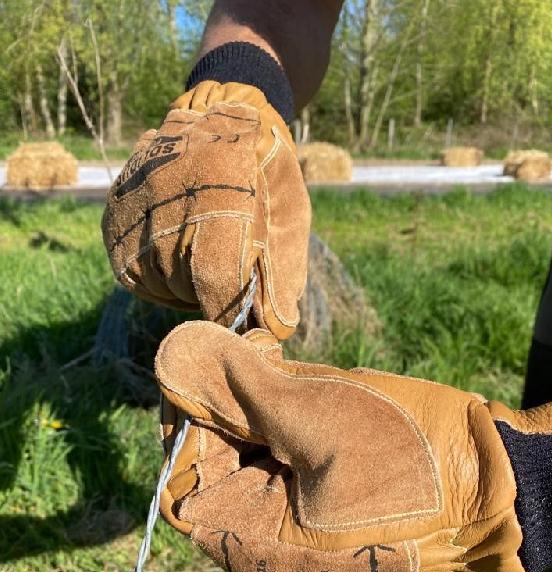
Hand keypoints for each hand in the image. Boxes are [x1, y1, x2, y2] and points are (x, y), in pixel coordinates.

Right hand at [102, 81, 310, 339]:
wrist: (222, 112)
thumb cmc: (269, 174)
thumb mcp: (290, 215)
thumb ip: (283, 272)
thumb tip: (272, 331)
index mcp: (221, 185)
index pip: (214, 272)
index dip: (226, 311)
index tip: (237, 332)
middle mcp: (169, 187)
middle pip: (182, 280)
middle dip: (209, 297)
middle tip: (228, 288)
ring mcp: (136, 196)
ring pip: (153, 278)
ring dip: (182, 288)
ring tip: (203, 263)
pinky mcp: (115, 210)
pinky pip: (130, 271)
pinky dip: (156, 278)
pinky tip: (177, 261)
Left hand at [155, 321, 551, 571]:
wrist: (503, 488)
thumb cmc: (411, 454)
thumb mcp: (316, 413)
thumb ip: (237, 386)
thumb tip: (171, 351)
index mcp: (259, 551)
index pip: (185, 484)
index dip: (189, 419)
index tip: (214, 364)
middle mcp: (273, 562)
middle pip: (218, 479)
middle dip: (230, 412)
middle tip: (261, 360)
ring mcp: (304, 549)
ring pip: (254, 474)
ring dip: (262, 419)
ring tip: (293, 376)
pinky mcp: (330, 529)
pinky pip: (288, 481)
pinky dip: (288, 437)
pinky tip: (313, 402)